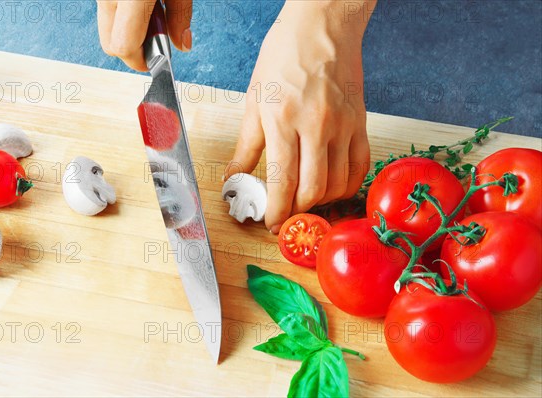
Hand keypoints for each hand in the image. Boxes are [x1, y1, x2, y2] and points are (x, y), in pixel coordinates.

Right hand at [97, 0, 192, 70]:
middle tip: (154, 38)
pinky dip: (122, 15)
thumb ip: (180, 16)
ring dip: (126, 31)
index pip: (125, 48)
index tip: (157, 62)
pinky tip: (140, 4)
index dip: (141, 62)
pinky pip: (107, 11)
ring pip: (107, 28)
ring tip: (149, 12)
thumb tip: (183, 46)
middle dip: (132, 51)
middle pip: (110, 45)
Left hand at [224, 0, 375, 233]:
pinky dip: (347, 186)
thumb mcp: (254, 98)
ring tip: (305, 199)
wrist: (322, 26)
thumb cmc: (283, 56)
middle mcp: (316, 125)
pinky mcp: (361, 123)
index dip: (277, 211)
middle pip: (313, 189)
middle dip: (298, 211)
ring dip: (320, 201)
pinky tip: (332, 186)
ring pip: (338, 183)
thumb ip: (246, 144)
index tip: (272, 225)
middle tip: (288, 215)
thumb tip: (233, 177)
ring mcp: (343, 125)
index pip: (282, 180)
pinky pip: (360, 167)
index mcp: (282, 118)